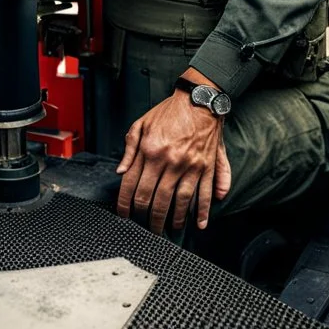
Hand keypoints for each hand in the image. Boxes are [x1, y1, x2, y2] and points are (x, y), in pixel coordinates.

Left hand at [115, 68, 232, 232]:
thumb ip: (129, 149)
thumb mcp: (141, 124)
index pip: (133, 185)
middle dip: (149, 219)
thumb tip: (121, 172)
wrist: (199, 99)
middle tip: (148, 229)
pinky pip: (205, 193)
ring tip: (169, 229)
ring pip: (180, 202)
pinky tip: (200, 223)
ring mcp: (190, 165)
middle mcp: (170, 161)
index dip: (126, 204)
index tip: (125, 215)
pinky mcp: (207, 166)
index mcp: (151, 150)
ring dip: (174, 219)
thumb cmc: (169, 112)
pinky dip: (203, 211)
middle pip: (155, 199)